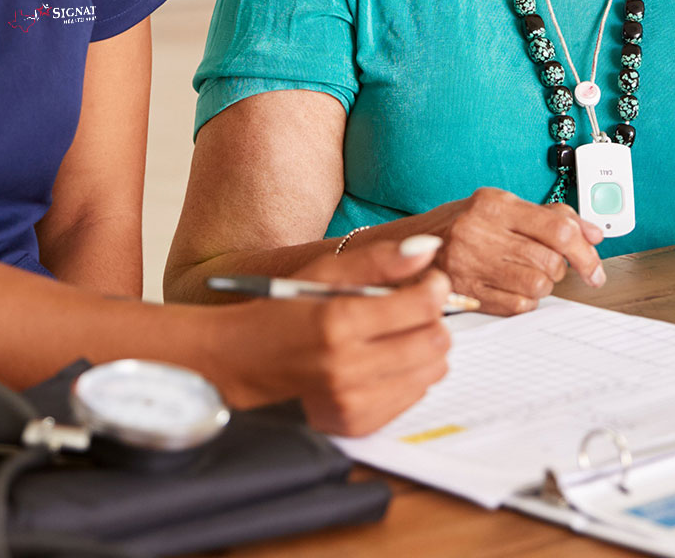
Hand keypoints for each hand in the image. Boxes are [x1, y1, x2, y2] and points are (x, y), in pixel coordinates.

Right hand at [205, 238, 451, 435]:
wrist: (238, 363)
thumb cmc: (282, 311)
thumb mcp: (323, 272)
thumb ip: (379, 260)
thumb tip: (429, 250)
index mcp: (338, 322)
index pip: (423, 306)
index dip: (435, 288)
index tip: (429, 282)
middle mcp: (347, 367)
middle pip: (434, 342)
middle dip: (433, 320)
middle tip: (414, 309)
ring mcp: (352, 402)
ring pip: (431, 372)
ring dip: (424, 349)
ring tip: (398, 336)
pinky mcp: (355, 424)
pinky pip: (412, 398)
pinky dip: (408, 377)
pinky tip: (383, 362)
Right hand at [414, 187, 605, 314]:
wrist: (405, 249)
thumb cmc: (459, 227)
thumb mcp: (500, 209)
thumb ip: (549, 217)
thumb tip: (594, 234)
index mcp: (494, 204)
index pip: (558, 228)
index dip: (586, 252)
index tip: (595, 267)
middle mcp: (481, 231)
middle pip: (551, 261)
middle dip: (558, 268)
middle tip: (545, 264)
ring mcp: (470, 264)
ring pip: (538, 286)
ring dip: (542, 286)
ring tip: (524, 275)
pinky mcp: (465, 292)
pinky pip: (518, 306)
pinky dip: (524, 302)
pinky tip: (510, 289)